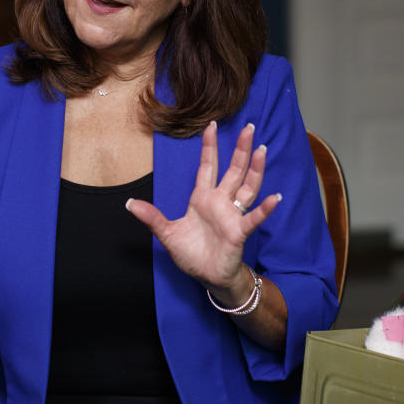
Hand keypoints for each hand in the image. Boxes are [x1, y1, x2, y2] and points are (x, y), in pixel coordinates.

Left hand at [126, 121, 280, 295]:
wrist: (206, 277)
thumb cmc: (191, 254)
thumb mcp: (167, 234)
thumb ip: (151, 217)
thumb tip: (129, 203)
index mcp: (202, 199)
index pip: (207, 167)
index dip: (209, 147)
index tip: (211, 126)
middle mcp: (220, 202)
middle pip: (233, 171)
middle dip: (241, 150)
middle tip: (250, 128)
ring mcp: (232, 216)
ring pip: (247, 187)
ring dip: (255, 170)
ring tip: (262, 151)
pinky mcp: (239, 232)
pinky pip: (253, 218)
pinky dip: (264, 209)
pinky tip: (274, 198)